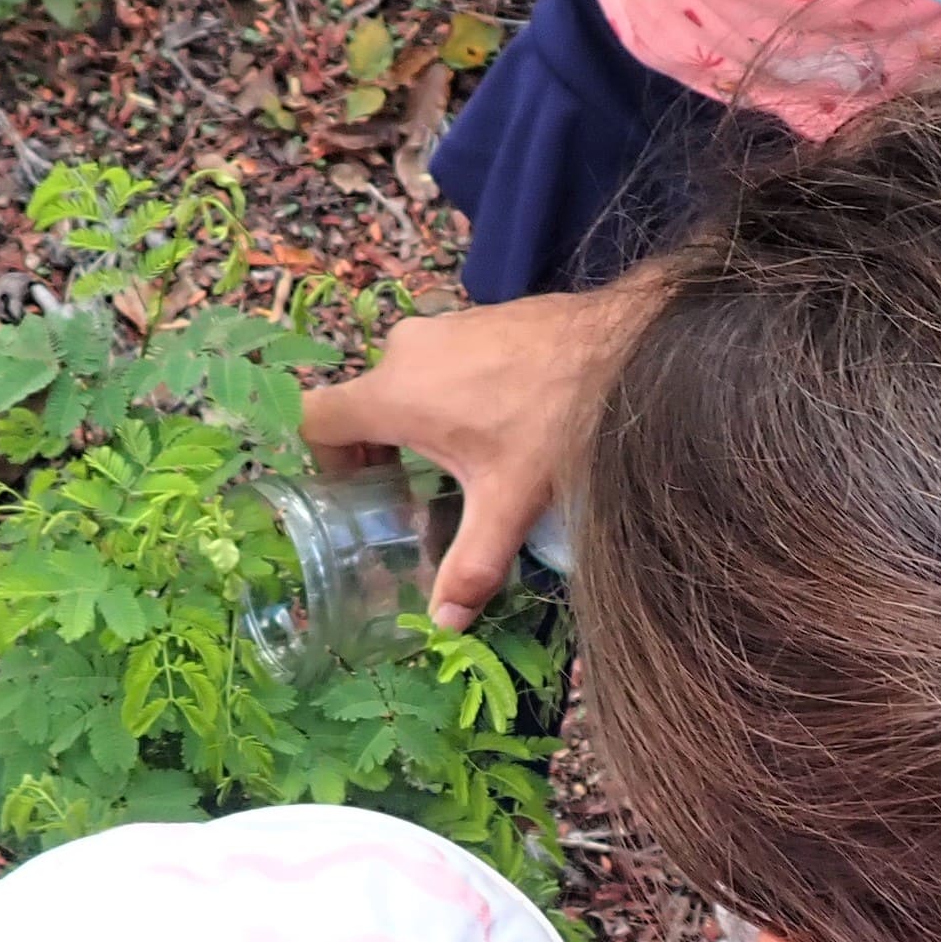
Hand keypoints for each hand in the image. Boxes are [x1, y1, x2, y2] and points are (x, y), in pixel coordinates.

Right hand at [297, 283, 641, 629]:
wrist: (625, 345)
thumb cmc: (557, 421)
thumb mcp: (510, 501)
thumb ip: (472, 564)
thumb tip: (444, 624)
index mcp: (394, 394)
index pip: (314, 419)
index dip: (323, 460)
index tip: (359, 495)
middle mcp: (405, 352)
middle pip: (361, 405)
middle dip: (377, 451)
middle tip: (409, 494)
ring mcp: (443, 326)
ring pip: (402, 381)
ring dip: (415, 422)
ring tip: (456, 463)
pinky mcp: (477, 317)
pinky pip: (439, 360)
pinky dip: (447, 393)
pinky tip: (495, 423)